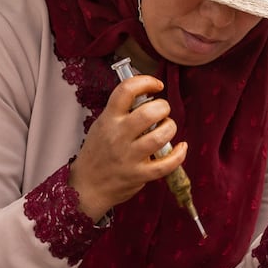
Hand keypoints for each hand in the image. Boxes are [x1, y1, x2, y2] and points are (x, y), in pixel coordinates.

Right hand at [68, 74, 188, 218]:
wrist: (87, 185)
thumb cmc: (98, 152)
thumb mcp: (102, 125)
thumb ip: (121, 111)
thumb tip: (148, 95)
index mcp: (109, 119)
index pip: (126, 90)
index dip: (146, 81)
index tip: (157, 85)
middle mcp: (118, 136)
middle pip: (149, 113)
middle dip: (163, 107)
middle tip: (162, 112)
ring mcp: (128, 157)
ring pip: (160, 136)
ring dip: (170, 128)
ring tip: (166, 129)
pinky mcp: (139, 175)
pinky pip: (166, 164)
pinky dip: (179, 154)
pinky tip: (181, 148)